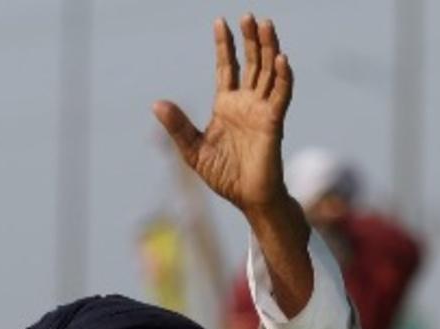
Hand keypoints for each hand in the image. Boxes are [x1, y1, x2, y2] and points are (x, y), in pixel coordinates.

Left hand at [155, 14, 312, 317]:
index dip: (225, 45)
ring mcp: (263, 111)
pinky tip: (281, 59)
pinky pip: (281, 95)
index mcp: (227, 106)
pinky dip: (283, 77)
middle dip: (250, 39)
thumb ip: (177, 126)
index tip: (220, 21)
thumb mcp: (193, 150)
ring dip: (269, 49)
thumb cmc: (224, 177)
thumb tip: (156, 103)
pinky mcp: (274, 123)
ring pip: (268, 72)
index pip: (227, 67)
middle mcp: (247, 103)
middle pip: (251, 63)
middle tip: (249, 15)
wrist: (247, 199)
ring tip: (266, 25)